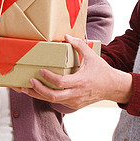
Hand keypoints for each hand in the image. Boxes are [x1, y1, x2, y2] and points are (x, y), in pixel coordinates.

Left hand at [16, 35, 133, 108]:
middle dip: (38, 89)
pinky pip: (58, 102)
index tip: (41, 71)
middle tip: (29, 81)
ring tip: (26, 88)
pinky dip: (46, 97)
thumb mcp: (92, 56)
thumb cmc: (102, 71)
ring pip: (52, 101)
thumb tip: (66, 35)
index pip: (60, 82)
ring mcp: (75, 101)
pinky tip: (38, 91)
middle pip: (53, 96)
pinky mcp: (74, 105)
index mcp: (80, 82)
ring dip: (38, 95)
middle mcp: (77, 94)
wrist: (113, 88)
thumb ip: (79, 45)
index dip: (48, 77)